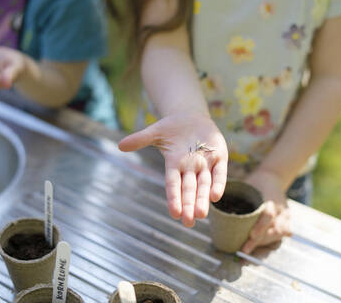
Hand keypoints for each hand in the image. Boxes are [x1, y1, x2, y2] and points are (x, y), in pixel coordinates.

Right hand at [119, 112, 227, 226]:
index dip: (174, 198)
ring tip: (201, 214)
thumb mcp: (155, 132)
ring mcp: (205, 163)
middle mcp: (190, 168)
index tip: (174, 214)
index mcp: (174, 164)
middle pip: (189, 189)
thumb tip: (120, 145)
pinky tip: (216, 196)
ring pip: (204, 185)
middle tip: (188, 222)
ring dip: (203, 199)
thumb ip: (140, 139)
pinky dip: (219, 183)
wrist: (192, 118)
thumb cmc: (171, 128)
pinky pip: (220, 173)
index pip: (173, 185)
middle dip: (189, 205)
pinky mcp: (220, 156)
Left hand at [241, 169, 291, 253]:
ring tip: (248, 251)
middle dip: (259, 241)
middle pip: (274, 228)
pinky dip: (271, 242)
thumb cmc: (256, 181)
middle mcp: (281, 208)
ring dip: (264, 243)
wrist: (274, 176)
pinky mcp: (287, 220)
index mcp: (271, 197)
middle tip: (244, 249)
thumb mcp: (248, 183)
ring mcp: (285, 215)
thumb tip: (213, 200)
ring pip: (279, 233)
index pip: (269, 213)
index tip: (251, 235)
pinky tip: (260, 248)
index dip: (261, 226)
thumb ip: (236, 193)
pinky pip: (282, 234)